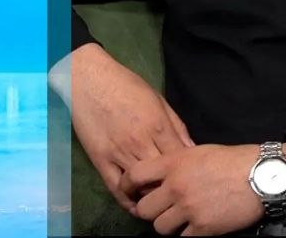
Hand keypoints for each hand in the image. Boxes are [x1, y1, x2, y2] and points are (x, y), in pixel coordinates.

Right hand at [69, 43, 194, 212]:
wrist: (89, 81)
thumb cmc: (128, 86)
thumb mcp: (160, 101)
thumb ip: (177, 127)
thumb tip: (193, 149)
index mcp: (159, 127)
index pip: (181, 160)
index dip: (191, 172)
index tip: (196, 178)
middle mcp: (141, 144)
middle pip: (163, 176)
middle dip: (174, 187)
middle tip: (181, 194)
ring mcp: (119, 154)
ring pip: (141, 185)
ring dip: (152, 195)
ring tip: (162, 202)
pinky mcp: (100, 160)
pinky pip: (115, 187)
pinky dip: (126, 200)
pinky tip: (136, 205)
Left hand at [123, 143, 273, 235]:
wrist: (264, 174)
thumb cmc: (235, 159)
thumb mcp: (200, 152)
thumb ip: (177, 163)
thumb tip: (160, 177)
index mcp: (175, 164)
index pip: (135, 176)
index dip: (127, 186)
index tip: (130, 193)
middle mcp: (177, 187)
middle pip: (144, 209)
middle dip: (152, 210)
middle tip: (164, 208)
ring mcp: (189, 209)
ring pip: (160, 227)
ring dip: (169, 225)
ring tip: (182, 219)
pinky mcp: (203, 227)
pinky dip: (189, 234)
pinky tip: (198, 225)